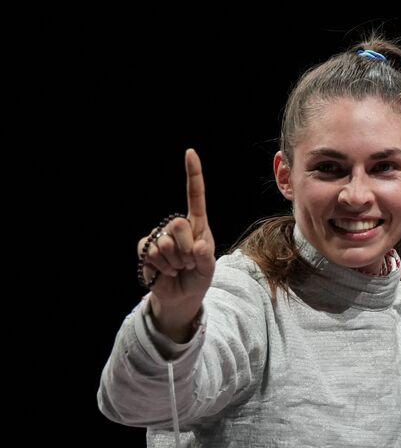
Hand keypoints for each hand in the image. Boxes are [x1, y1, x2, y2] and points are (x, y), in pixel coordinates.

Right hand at [141, 149, 215, 341]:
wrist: (181, 295)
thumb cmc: (198, 278)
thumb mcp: (208, 269)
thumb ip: (205, 257)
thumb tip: (197, 246)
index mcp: (197, 224)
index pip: (195, 196)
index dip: (192, 174)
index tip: (190, 152)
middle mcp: (177, 225)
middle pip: (179, 224)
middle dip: (187, 250)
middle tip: (188, 262)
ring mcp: (159, 235)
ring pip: (165, 243)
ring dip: (174, 262)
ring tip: (178, 267)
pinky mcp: (146, 247)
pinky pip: (152, 253)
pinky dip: (161, 266)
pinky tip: (165, 270)